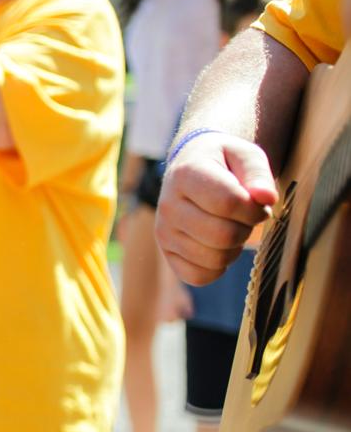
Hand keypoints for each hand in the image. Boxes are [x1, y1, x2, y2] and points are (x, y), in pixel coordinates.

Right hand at [155, 133, 276, 285]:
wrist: (193, 166)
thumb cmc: (223, 161)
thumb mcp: (244, 155)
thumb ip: (258, 173)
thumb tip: (266, 198)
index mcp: (186, 175)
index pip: (227, 203)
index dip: (254, 209)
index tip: (260, 203)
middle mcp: (168, 205)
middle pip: (222, 235)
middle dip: (246, 229)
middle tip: (246, 218)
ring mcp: (164, 231)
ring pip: (214, 258)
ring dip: (234, 247)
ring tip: (231, 228)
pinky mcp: (167, 252)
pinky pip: (198, 276)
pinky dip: (217, 268)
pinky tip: (219, 246)